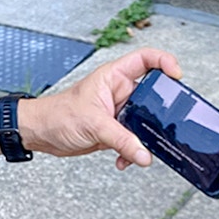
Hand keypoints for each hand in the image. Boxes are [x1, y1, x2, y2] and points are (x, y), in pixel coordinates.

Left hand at [20, 48, 181, 169]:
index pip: (145, 59)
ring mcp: (119, 111)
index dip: (164, 62)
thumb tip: (144, 154)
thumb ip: (122, 140)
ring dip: (145, 137)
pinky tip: (123, 159)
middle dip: (161, 109)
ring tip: (142, 148)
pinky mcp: (115, 129)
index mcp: (114, 77)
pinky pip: (133, 139)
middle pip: (152, 93)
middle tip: (168, 120)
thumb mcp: (93, 125)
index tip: (177, 75)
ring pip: (145, 121)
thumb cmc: (58, 115)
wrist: (41, 133)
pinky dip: (132, 151)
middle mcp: (119, 91)